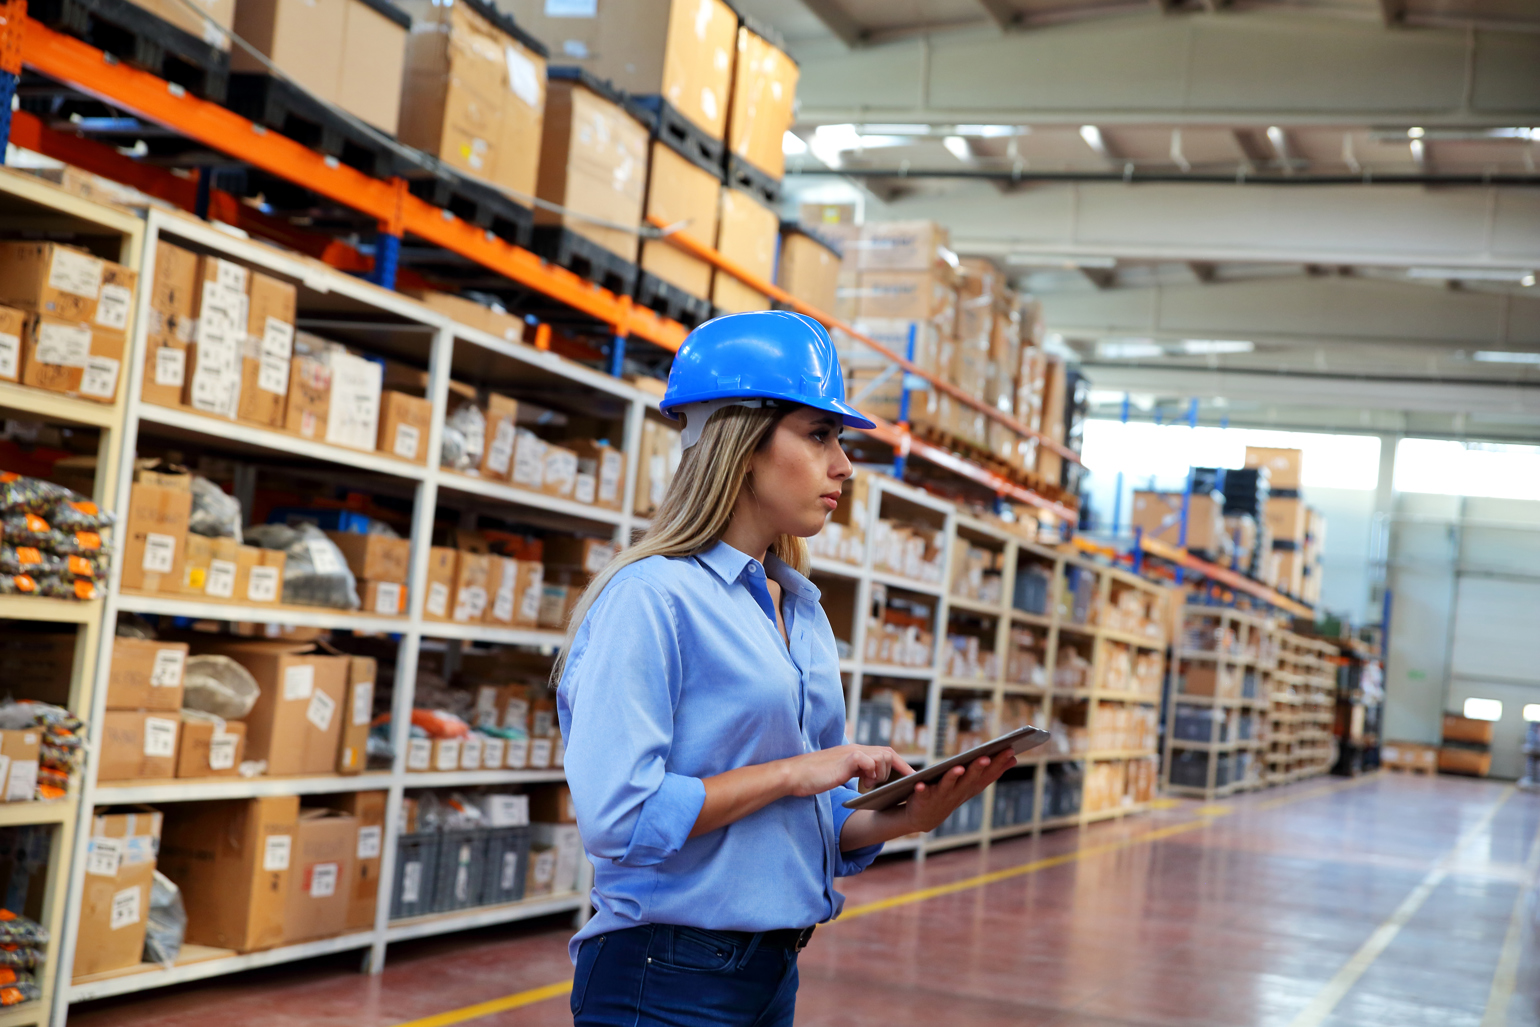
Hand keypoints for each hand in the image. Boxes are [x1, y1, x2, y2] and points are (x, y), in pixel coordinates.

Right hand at [783, 745, 914, 796]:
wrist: (795, 775)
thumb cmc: (814, 778)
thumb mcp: (840, 773)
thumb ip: (856, 772)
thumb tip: (870, 779)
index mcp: (856, 752)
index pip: (884, 753)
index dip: (900, 765)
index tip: (911, 777)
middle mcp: (856, 749)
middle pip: (888, 753)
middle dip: (897, 770)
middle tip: (895, 785)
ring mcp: (852, 753)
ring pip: (882, 757)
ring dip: (881, 774)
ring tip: (867, 785)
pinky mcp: (847, 759)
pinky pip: (870, 762)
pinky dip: (872, 773)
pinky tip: (863, 784)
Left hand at [901, 752, 1016, 833]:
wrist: (926, 818)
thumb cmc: (952, 794)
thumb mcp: (973, 783)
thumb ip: (991, 772)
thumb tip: (1014, 758)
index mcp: (971, 786)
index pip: (988, 774)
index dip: (999, 763)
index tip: (1011, 750)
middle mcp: (959, 792)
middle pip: (970, 779)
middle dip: (978, 768)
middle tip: (986, 757)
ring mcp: (941, 796)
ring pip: (949, 785)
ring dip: (953, 776)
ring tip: (959, 768)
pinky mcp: (923, 799)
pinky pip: (923, 794)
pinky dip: (922, 790)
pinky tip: (919, 784)